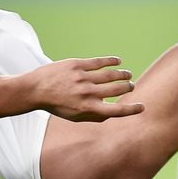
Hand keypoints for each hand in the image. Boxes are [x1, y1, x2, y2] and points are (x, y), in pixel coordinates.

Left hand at [26, 56, 144, 122]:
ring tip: (128, 74)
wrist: (35, 90)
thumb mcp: (75, 117)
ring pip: (110, 75)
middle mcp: (88, 93)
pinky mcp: (77, 64)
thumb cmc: (57, 105)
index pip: (117, 111)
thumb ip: (95, 116)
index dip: (132, 110)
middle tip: (131, 85)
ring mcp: (83, 78)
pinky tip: (118, 61)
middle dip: (128, 87)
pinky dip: (111, 61)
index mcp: (88, 109)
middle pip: (117, 89)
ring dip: (123, 74)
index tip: (142, 107)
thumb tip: (113, 113)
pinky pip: (99, 62)